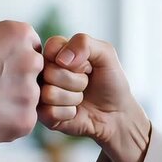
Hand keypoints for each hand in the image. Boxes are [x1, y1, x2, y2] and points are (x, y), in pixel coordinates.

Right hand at [0, 20, 42, 147]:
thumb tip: (2, 38)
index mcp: (18, 34)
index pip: (31, 45)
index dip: (14, 56)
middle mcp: (30, 61)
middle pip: (35, 70)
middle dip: (17, 77)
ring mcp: (29, 93)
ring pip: (30, 97)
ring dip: (13, 100)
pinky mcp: (25, 121)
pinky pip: (23, 119)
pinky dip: (8, 121)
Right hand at [38, 34, 150, 161]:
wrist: (118, 117)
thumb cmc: (112, 84)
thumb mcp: (106, 55)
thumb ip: (85, 43)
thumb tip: (63, 57)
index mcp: (57, 55)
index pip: (50, 47)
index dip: (72, 58)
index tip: (85, 67)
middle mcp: (45, 75)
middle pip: (50, 71)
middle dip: (76, 79)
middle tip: (86, 86)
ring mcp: (43, 97)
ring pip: (49, 92)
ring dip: (73, 97)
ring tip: (82, 100)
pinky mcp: (45, 118)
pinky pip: (49, 112)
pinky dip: (69, 114)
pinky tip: (76, 114)